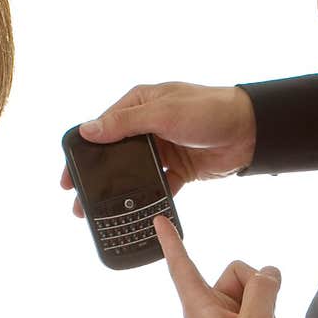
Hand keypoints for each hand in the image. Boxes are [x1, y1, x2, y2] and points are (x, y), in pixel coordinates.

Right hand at [60, 81, 256, 216]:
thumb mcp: (164, 113)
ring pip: (133, 173)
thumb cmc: (209, 111)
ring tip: (99, 212)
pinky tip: (133, 214)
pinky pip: (157, 186)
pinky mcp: (179, 169)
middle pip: (114, 154)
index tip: (66, 175)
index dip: (82, 150)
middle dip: (96, 177)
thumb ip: (126, 123)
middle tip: (77, 200)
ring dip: (117, 191)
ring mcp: (163, 148)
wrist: (251, 131)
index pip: (102, 126)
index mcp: (140, 103)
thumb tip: (88, 130)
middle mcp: (148, 125)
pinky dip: (147, 199)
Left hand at [154, 214, 287, 317]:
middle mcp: (207, 314)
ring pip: (249, 293)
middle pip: (234, 274)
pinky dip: (265, 317)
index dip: (172, 241)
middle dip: (253, 286)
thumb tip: (268, 272)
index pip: (182, 266)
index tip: (157, 219)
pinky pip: (254, 311)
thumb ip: (264, 290)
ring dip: (263, 306)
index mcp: (199, 310)